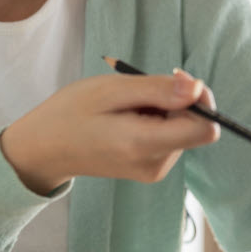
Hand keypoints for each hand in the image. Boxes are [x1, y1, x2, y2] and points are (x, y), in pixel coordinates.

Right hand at [0, 68, 218, 193]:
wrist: (44, 149)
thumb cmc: (71, 113)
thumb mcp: (111, 90)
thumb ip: (158, 90)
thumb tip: (198, 88)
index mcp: (145, 146)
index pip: (206, 129)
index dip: (201, 100)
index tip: (175, 80)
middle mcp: (156, 165)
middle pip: (195, 126)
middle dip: (176, 101)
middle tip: (137, 91)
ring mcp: (154, 170)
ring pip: (183, 129)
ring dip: (163, 110)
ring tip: (125, 108)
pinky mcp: (151, 169)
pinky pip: (170, 137)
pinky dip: (156, 121)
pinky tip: (127, 119)